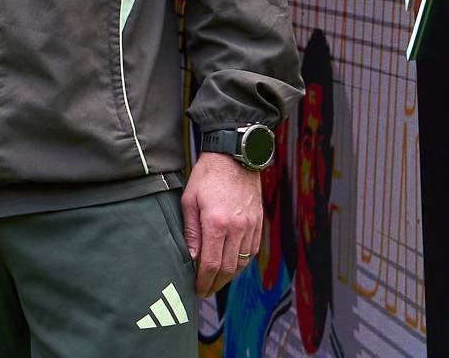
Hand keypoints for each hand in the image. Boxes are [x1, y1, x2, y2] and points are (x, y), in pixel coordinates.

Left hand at [181, 149, 263, 296]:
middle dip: (216, 284)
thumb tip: (190, 257)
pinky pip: (252, 251)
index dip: (204, 281)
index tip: (198, 289)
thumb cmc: (208, 176)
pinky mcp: (258, 224)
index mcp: (216, 223)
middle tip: (205, 290)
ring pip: (242, 263)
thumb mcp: (189, 200)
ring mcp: (250, 227)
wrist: (235, 158)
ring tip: (216, 281)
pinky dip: (241, 262)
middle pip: (229, 269)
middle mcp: (237, 228)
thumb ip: (190, 231)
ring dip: (229, 276)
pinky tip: (231, 264)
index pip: (211, 264)